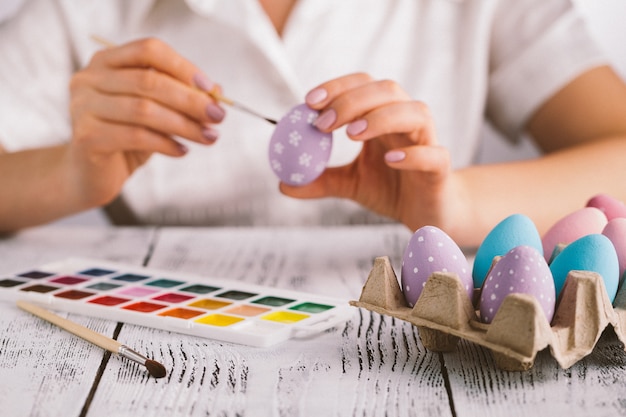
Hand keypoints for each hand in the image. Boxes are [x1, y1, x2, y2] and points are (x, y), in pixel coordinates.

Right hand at [66, 38, 223, 206]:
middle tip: (218, 116)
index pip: (148, 50)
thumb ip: (182, 98)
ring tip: (209, 137)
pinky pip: (135, 136)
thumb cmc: (127, 138)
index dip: (183, 67)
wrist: (91, 175)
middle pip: (149, 80)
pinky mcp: (86, 137)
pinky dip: (165, 143)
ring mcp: (83, 107)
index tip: (211, 90)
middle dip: (191, 99)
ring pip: (144, 110)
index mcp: (106, 61)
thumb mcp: (158, 113)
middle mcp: (89, 78)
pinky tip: (182, 150)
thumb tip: (218, 92)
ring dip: (184, 124)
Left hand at [280, 73, 467, 236]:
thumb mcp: (350, 183)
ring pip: (416, 113)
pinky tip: (390, 159)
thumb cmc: (392, 189)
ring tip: (352, 133)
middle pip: (387, 91)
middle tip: (323, 123)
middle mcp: (407, 122)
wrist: (428, 214)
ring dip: (382, 117)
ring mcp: (427, 142)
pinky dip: (413, 153)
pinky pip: (434, 154)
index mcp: (384, 118)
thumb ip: (320, 180)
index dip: (338, 87)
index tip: (309, 101)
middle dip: (352, 101)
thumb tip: (283, 183)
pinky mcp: (440, 170)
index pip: (363, 85)